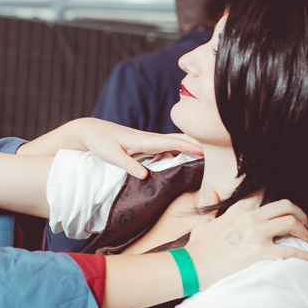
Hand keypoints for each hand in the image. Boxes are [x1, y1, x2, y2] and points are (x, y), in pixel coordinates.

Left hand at [65, 118, 202, 178]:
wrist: (90, 130)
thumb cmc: (100, 142)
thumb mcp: (111, 155)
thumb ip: (128, 164)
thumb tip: (145, 176)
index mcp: (143, 140)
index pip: (171, 143)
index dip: (189, 146)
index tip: (205, 151)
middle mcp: (149, 138)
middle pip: (178, 138)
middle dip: (197, 142)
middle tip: (217, 150)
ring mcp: (148, 140)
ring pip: (174, 140)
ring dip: (191, 143)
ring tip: (209, 151)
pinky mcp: (145, 143)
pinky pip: (167, 144)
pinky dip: (180, 146)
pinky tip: (187, 151)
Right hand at [185, 197, 307, 288]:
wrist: (193, 266)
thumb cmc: (198, 247)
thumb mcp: (203, 221)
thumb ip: (211, 205)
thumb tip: (213, 192)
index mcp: (238, 209)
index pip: (262, 195)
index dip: (277, 201)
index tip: (286, 208)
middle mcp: (250, 217)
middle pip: (285, 206)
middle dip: (300, 214)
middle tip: (304, 224)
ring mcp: (256, 234)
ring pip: (291, 223)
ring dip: (305, 231)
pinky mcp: (260, 252)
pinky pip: (290, 250)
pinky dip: (304, 254)